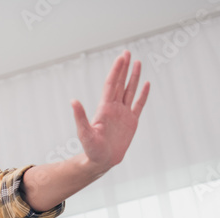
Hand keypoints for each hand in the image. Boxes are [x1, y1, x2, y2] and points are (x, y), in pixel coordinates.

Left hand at [71, 50, 149, 171]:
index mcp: (104, 108)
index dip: (116, 71)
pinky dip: (143, 95)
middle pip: (120, 83)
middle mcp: (114, 108)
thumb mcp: (84, 133)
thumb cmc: (91, 149)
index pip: (111, 84)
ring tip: (138, 62)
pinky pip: (138, 105)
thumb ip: (80, 117)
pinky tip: (146, 84)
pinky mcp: (132, 122)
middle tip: (127, 52)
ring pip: (130, 91)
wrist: (102, 161)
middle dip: (124, 68)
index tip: (121, 58)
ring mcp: (123, 114)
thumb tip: (73, 101)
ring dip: (134, 77)